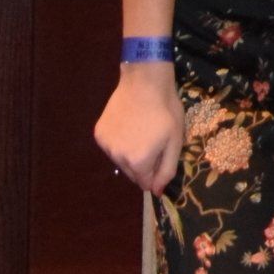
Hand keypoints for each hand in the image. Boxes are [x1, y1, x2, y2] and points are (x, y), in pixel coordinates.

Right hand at [95, 64, 185, 195]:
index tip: (161, 156)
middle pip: (132, 173)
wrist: (144, 82)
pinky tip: (128, 125)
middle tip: (153, 141)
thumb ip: (166, 170)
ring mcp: (105, 145)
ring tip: (141, 132)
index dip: (155, 173)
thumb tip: (156, 191)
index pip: (145, 183)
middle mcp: (117, 157)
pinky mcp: (98, 133)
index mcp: (138, 162)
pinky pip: (111, 147)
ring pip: (120, 160)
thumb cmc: (166, 111)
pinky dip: (119, 142)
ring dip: (130, 154)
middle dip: (143, 164)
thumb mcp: (175, 141)